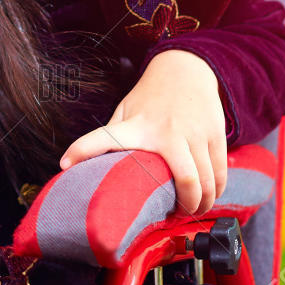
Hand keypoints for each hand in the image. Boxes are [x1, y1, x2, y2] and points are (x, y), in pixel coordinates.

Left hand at [59, 49, 227, 215]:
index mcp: (137, 127)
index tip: (64, 164)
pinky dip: (217, 190)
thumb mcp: (127, 111)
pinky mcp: (215, 134)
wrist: (187, 68)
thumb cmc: (150, 97)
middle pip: (186, 181)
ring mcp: (196, 134)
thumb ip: (115, 136)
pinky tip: (209, 196)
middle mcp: (169, 132)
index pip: (104, 138)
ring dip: (203, 203)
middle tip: (178, 216)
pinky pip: (221, 172)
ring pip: (208, 181)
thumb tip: (82, 164)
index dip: (82, 149)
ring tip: (193, 210)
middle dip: (187, 207)